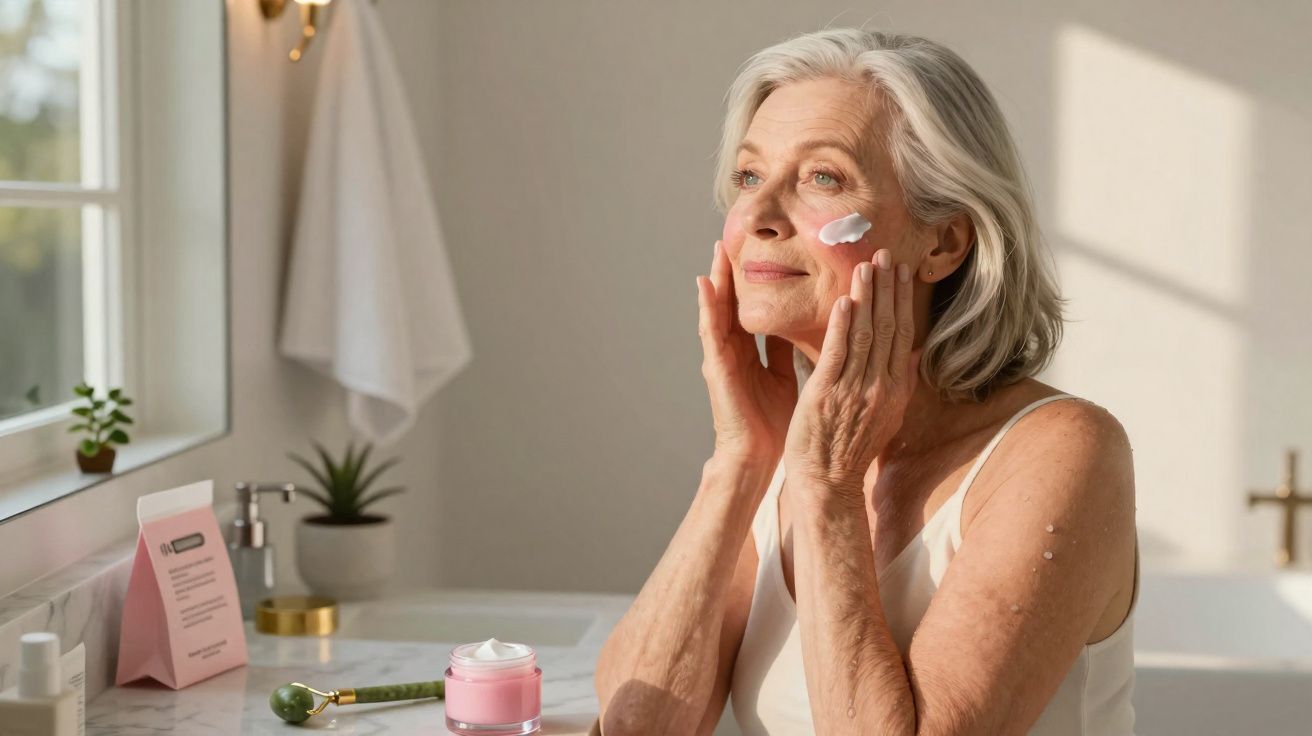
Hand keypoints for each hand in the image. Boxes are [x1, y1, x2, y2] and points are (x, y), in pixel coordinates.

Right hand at [696, 240, 798, 465]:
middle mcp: (732, 351)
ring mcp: (720, 357)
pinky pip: (710, 331)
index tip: (760, 252)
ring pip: (718, 310)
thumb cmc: (773, 422)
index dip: (754, 282)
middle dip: (732, 272)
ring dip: (717, 280)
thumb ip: (784, 351)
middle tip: (733, 237)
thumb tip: (799, 326)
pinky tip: (705, 284)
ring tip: (717, 250)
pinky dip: (707, 306)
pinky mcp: (716, 367)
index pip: (752, 309)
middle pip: (732, 303)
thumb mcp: (784, 377)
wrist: (758, 456)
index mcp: (750, 353)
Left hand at [782, 250, 922, 498]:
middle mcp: (879, 387)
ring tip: (865, 266)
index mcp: (894, 390)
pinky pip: (836, 355)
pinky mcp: (826, 395)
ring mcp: (854, 391)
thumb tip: (914, 354)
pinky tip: (842, 302)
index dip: (902, 301)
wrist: (828, 484)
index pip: (902, 335)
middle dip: (887, 288)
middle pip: (887, 328)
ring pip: (864, 335)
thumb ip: (899, 382)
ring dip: (865, 298)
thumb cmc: (851, 450)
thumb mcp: (886, 416)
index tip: (901, 272)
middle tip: (885, 253)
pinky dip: (840, 327)